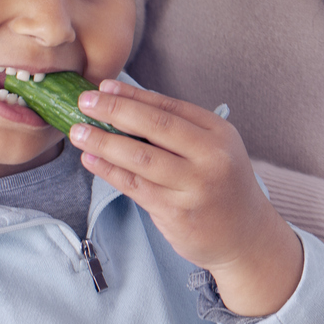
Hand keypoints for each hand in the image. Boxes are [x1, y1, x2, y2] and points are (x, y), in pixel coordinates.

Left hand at [70, 81, 303, 316]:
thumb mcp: (214, 150)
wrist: (246, 236)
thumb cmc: (222, 187)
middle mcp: (211, 158)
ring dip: (103, 142)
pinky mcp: (177, 213)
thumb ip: (178, 130)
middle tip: (84, 102)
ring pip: (140, 158)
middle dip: (114, 111)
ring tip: (78, 132)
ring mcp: (195, 187)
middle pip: (155, 127)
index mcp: (220, 134)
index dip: (133, 95)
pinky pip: (135, 186)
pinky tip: (91, 160)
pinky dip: (109, 171)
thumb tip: (124, 103)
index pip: (170, 107)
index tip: (103, 87)